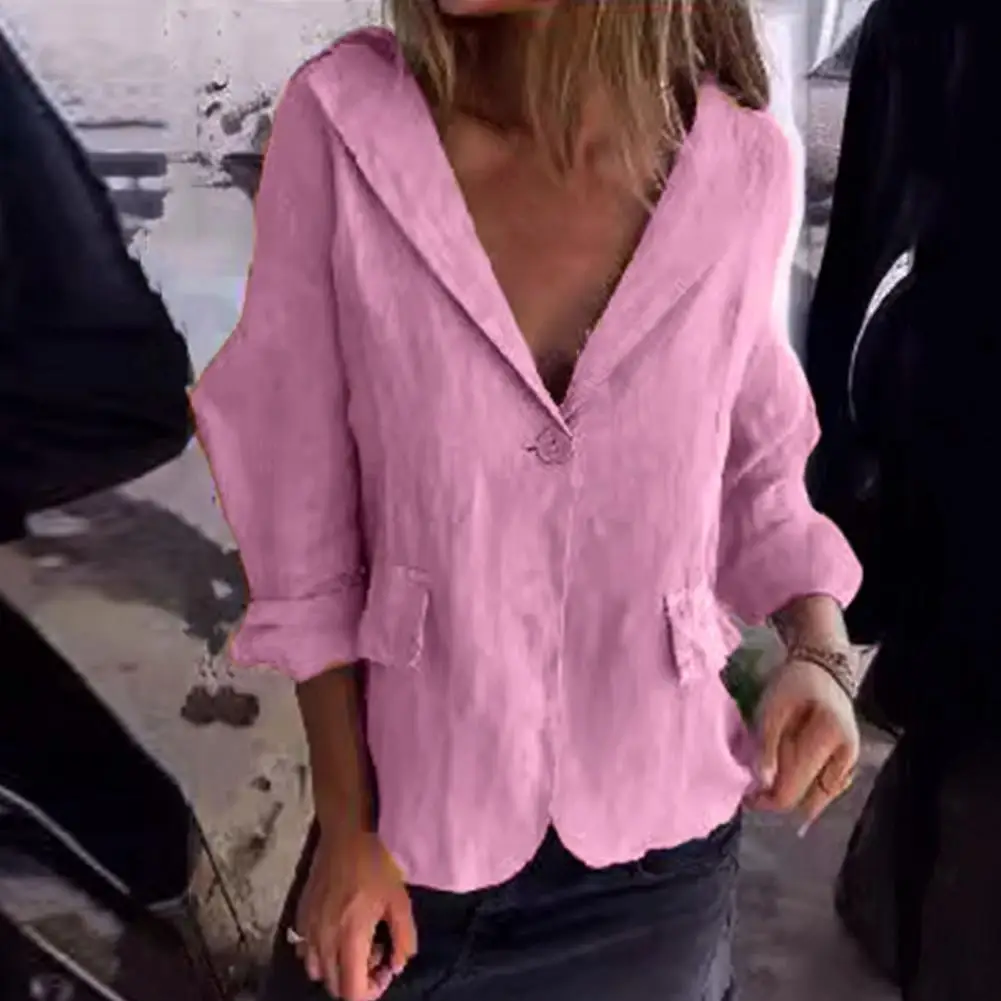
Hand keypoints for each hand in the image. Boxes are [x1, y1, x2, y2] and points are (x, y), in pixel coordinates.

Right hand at [293, 828, 417, 1000]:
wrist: (346, 833)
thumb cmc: (376, 864)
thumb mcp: (399, 901)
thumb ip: (403, 939)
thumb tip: (396, 964)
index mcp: (350, 937)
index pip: (351, 992)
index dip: (369, 992)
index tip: (383, 973)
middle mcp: (324, 939)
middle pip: (333, 985)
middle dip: (356, 980)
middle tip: (376, 954)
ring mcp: (308, 928)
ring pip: (316, 971)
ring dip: (337, 968)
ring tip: (356, 943)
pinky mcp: (300, 916)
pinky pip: (305, 951)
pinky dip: (321, 953)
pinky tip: (337, 931)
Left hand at [746, 657, 860, 833]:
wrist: (822, 670)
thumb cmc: (794, 685)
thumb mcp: (773, 708)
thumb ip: (767, 746)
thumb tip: (763, 784)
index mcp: (828, 738)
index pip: (796, 788)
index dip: (768, 799)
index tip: (746, 797)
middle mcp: (847, 757)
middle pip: (808, 801)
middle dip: (778, 798)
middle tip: (753, 788)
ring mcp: (851, 763)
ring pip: (817, 799)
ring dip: (792, 793)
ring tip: (768, 777)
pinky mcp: (848, 765)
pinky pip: (824, 789)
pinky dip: (805, 787)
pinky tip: (788, 773)